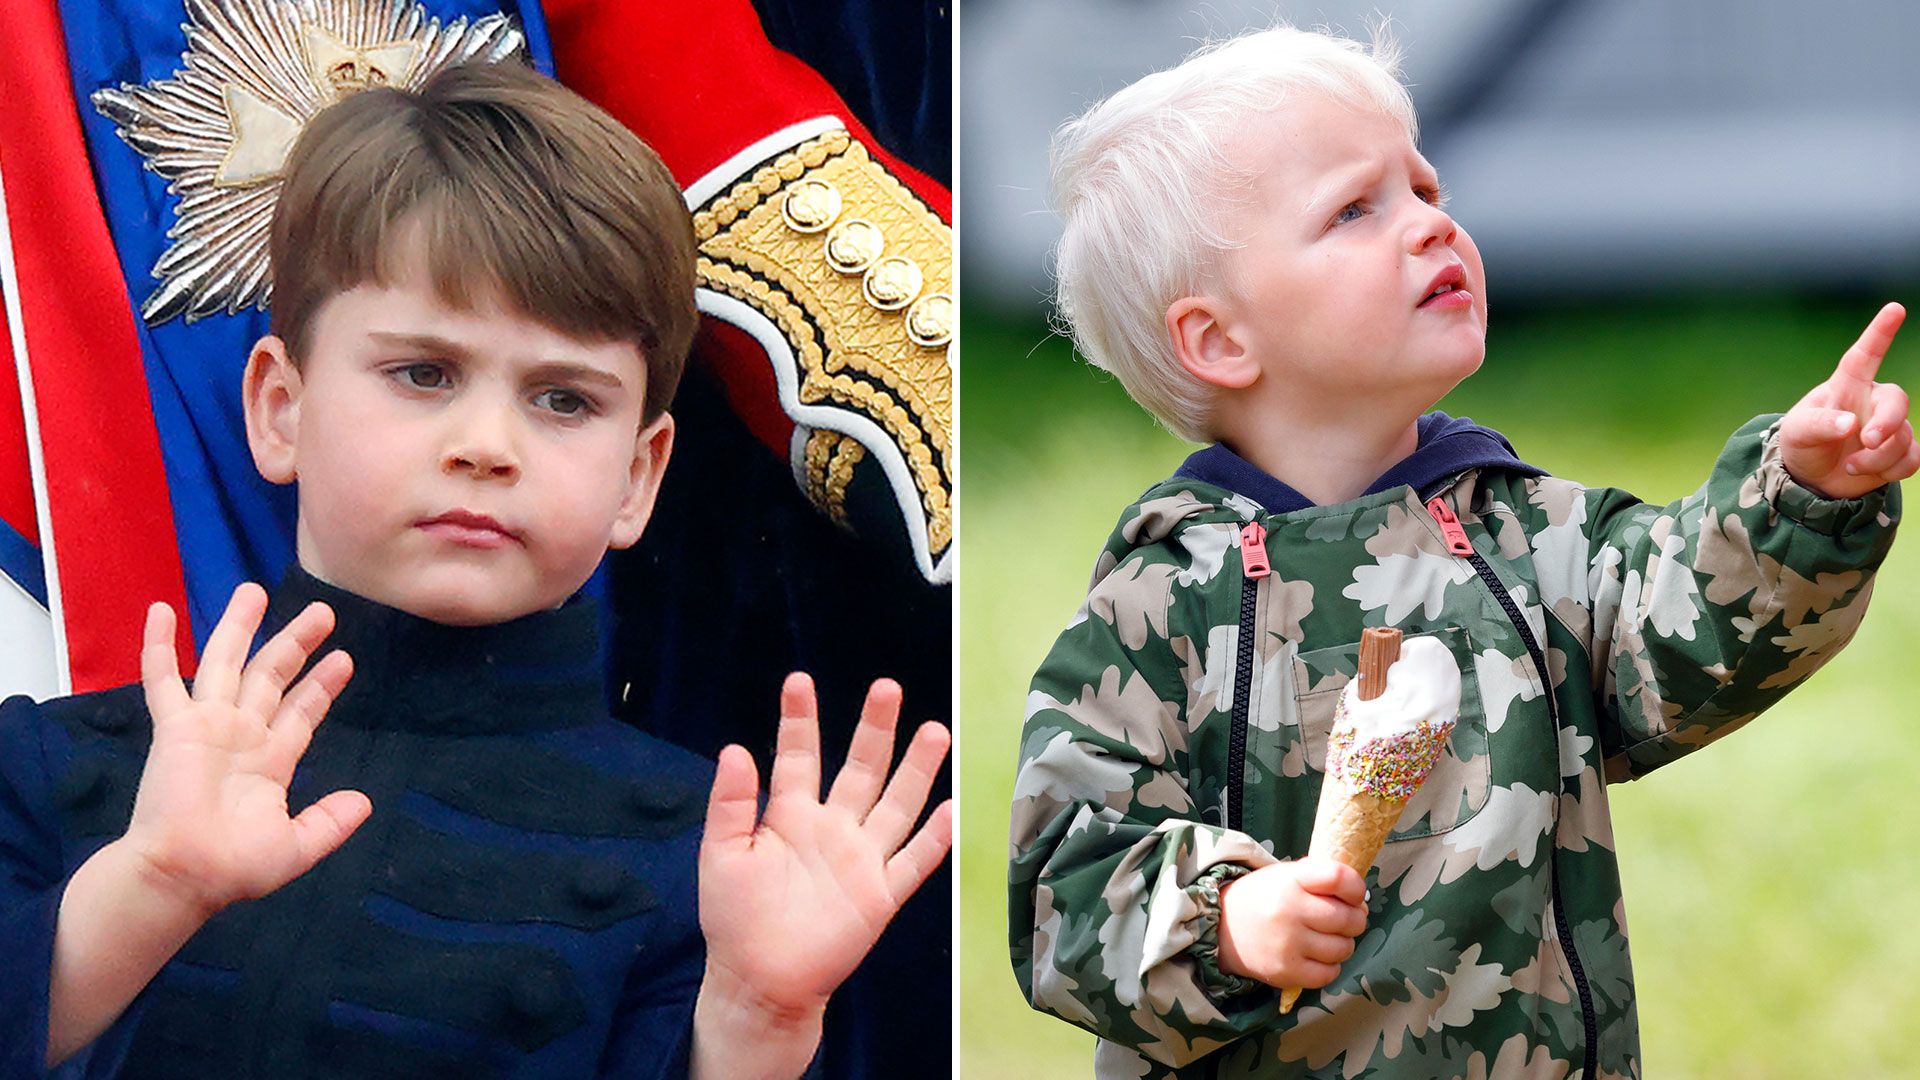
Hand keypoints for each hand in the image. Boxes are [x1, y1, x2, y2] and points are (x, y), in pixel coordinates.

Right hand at [123, 584, 370, 916]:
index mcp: (271, 760)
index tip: (344, 658)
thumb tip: (365, 803)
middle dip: (295, 642)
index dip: (321, 685)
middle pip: (271, 675)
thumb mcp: (296, 846)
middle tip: (323, 611)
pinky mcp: (175, 728)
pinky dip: (160, 645)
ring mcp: (207, 726)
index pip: (301, 711)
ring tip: (254, 589)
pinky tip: (161, 610)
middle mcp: (241, 735)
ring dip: (239, 626)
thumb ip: (329, 823)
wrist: (187, 876)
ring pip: (225, 662)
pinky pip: (163, 680)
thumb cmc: (234, 867)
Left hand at [697, 673, 952, 1021]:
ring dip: (916, 770)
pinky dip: (934, 840)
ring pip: (896, 805)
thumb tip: (734, 748)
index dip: (800, 720)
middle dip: (874, 729)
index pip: (798, 757)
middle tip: (887, 688)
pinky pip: (913, 863)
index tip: (800, 680)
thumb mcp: (720, 856)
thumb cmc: (734, 919)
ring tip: (935, 731)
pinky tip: (951, 810)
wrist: (760, 982)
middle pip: (861, 769)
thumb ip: (729, 804)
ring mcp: (860, 860)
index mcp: (789, 815)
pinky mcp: (880, 896)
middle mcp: (832, 828)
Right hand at [1215, 857, 1366, 989]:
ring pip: (1342, 948)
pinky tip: (1319, 957)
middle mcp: (1289, 910)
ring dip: (1344, 944)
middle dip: (1355, 920)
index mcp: (1291, 880)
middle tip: (1347, 920)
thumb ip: (1321, 881)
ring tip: (1330, 939)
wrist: (1220, 927)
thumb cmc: (1263, 898)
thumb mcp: (1286, 876)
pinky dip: (1331, 966)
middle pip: (1347, 918)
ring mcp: (1287, 943)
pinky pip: (1329, 973)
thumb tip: (1361, 904)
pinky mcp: (1285, 971)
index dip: (1356, 887)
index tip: (1353, 894)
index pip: (1339, 877)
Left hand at [1780, 302, 1914, 498]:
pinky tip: (1864, 470)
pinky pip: (1911, 460)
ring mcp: (1889, 426)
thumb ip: (1820, 424)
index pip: (1864, 356)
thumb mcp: (1798, 432)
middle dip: (1887, 423)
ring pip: (1902, 439)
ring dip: (1875, 458)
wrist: (1811, 477)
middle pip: (1897, 401)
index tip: (1894, 309)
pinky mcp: (1900, 451)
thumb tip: (1850, 424)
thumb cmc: (1802, 443)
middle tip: (1866, 440)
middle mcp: (1873, 402)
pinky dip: (1889, 470)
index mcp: (1846, 387)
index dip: (1879, 332)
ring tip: (1848, 464)